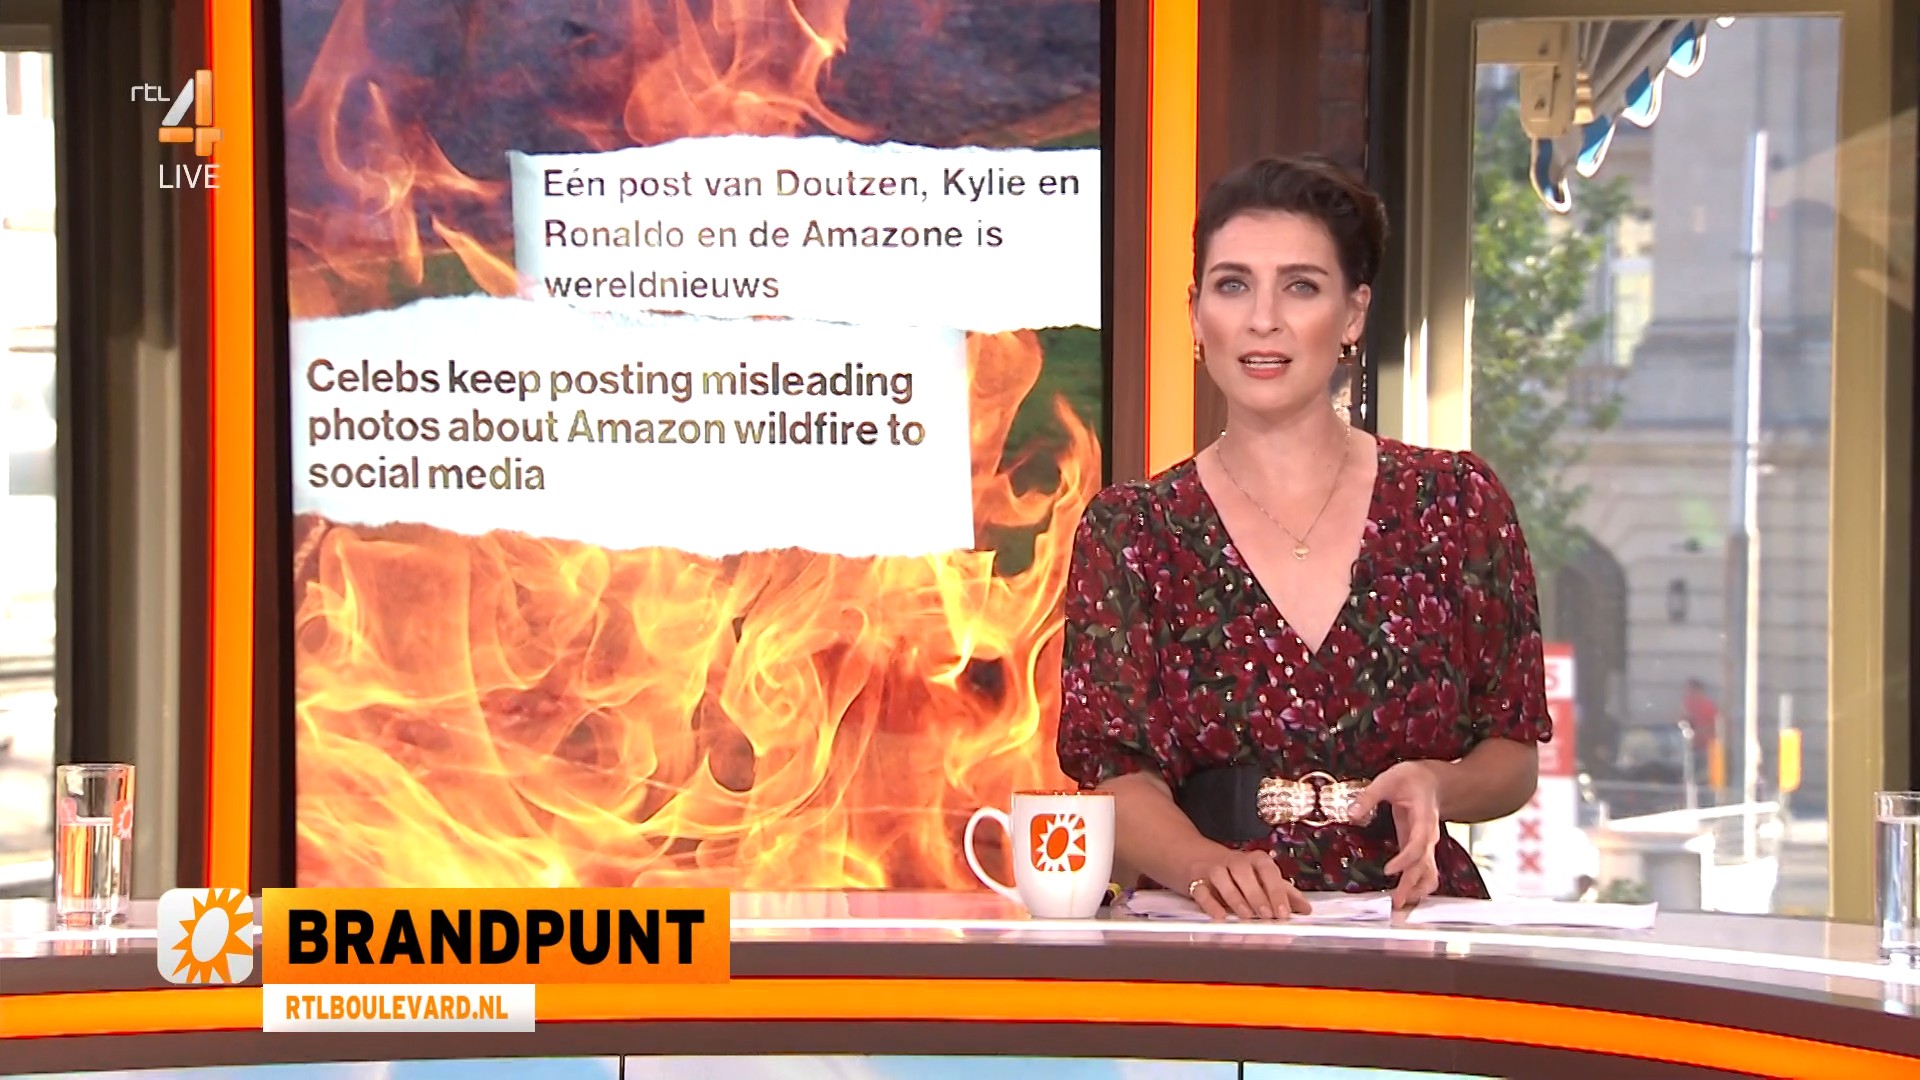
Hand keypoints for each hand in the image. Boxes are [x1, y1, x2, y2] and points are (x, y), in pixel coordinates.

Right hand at [1184, 847, 1313, 921]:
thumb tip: (1305, 908)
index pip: (1268, 870)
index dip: (1276, 891)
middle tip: (1267, 915)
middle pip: (1244, 873)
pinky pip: (1200, 890)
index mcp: (1254, 860)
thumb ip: (1283, 892)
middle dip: (1257, 895)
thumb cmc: (1236, 872)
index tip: (1284, 911)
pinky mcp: (1195, 881)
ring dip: (1235, 898)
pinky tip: (1219, 915)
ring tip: (1247, 915)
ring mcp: (1212, 869)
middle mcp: (1234, 861)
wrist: (1194, 856)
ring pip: (1222, 878)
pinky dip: (1210, 903)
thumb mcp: (1260, 878)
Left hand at [1350, 762, 1442, 908]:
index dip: (1406, 859)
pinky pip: (1424, 871)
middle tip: (1396, 903)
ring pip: (1428, 873)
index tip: (1389, 870)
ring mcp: (1427, 845)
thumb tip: (1351, 814)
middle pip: (1424, 865)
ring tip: (1400, 905)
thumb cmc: (1413, 779)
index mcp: (1424, 819)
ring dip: (1417, 889)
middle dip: (1411, 885)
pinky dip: (1417, 885)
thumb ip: (1369, 796)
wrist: (1434, 782)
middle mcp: (1429, 836)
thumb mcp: (1389, 779)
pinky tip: (1405, 896)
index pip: (1419, 844)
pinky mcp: (1420, 849)